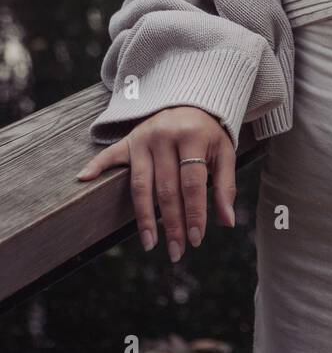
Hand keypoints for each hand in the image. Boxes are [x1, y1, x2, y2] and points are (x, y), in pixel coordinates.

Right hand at [76, 106, 236, 260]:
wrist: (190, 100)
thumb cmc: (208, 133)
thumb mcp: (224, 152)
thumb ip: (225, 186)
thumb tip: (227, 222)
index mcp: (192, 137)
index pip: (192, 183)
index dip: (194, 213)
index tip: (196, 240)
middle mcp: (164, 137)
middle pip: (166, 189)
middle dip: (172, 224)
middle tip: (176, 252)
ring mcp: (143, 138)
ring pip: (140, 184)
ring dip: (145, 217)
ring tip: (150, 244)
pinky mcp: (128, 140)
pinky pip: (109, 154)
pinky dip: (96, 165)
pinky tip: (83, 179)